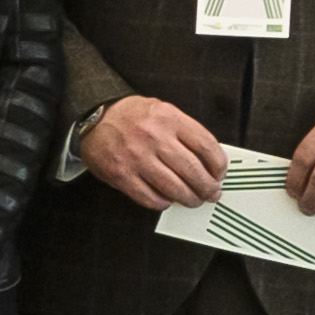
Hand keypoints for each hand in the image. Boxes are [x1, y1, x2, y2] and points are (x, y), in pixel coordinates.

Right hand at [73, 94, 228, 210]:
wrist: (94, 118)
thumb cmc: (131, 116)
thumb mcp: (162, 111)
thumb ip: (185, 132)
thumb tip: (209, 161)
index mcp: (168, 118)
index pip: (206, 146)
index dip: (219, 165)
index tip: (220, 174)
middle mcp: (154, 137)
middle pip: (193, 171)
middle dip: (208, 188)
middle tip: (211, 193)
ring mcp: (136, 157)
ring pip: (175, 188)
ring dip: (189, 199)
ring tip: (193, 200)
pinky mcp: (122, 175)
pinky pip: (150, 198)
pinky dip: (163, 203)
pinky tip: (167, 199)